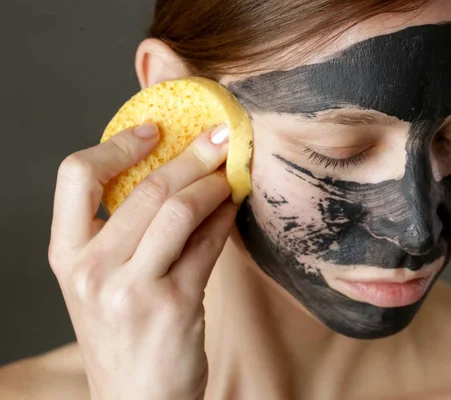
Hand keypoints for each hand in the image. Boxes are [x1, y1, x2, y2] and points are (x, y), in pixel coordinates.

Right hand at [48, 122, 234, 399]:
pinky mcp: (175, 305)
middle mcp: (93, 269)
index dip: (119, 144)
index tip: (155, 130)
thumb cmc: (123, 337)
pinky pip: (208, 244)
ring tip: (230, 172)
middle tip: (219, 138)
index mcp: (68, 256)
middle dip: (191, 155)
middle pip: (145, 188)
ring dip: (213, 183)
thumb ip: (125, 232)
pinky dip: (225, 217)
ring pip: (179, 209)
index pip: (75, 177)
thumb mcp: (103, 283)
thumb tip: (176, 172)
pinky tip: (234, 206)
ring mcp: (132, 289)